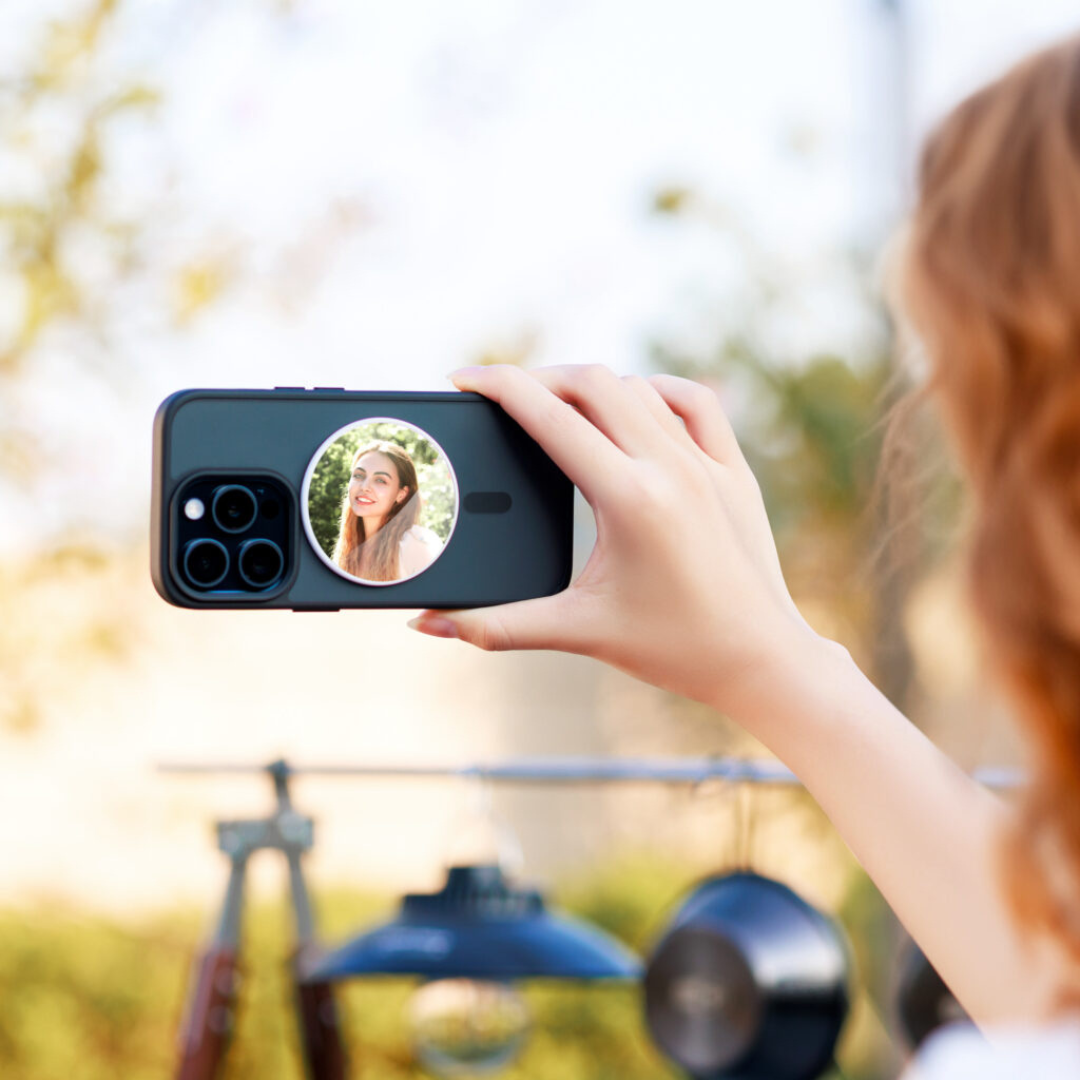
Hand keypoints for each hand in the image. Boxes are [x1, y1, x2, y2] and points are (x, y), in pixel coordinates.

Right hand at [408, 364, 826, 715]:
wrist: (761, 661)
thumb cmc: (675, 649)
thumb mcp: (578, 631)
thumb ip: (496, 625)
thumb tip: (430, 624)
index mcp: (631, 499)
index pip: (550, 417)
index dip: (499, 386)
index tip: (465, 378)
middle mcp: (672, 468)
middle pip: (592, 383)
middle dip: (537, 378)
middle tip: (502, 397)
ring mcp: (708, 464)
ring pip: (639, 388)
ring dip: (590, 387)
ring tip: (556, 407)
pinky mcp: (734, 470)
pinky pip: (695, 403)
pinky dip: (655, 391)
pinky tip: (635, 403)